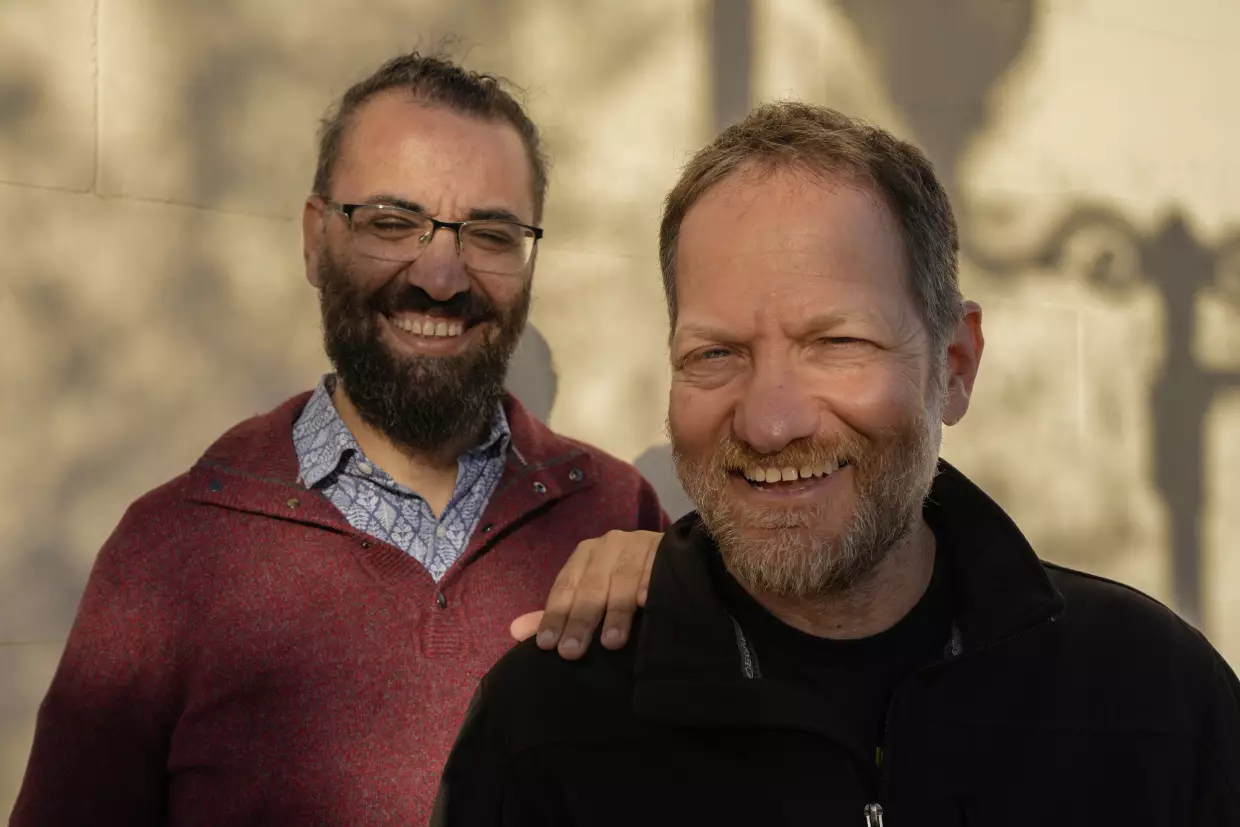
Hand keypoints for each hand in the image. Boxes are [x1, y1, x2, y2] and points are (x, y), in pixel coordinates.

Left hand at [509, 530, 661, 659]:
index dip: (555, 617)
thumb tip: (515, 631)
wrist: (668, 557)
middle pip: (591, 586)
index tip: (547, 646)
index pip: (564, 587)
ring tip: (611, 643)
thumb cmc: (621, 582)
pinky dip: (649, 586)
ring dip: (616, 611)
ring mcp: (637, 544)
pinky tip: (646, 605)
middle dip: (581, 621)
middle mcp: (608, 545)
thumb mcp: (587, 595)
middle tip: (572, 653)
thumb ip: (558, 614)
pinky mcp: (664, 548)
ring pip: (622, 579)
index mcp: (584, 555)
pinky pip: (654, 570)